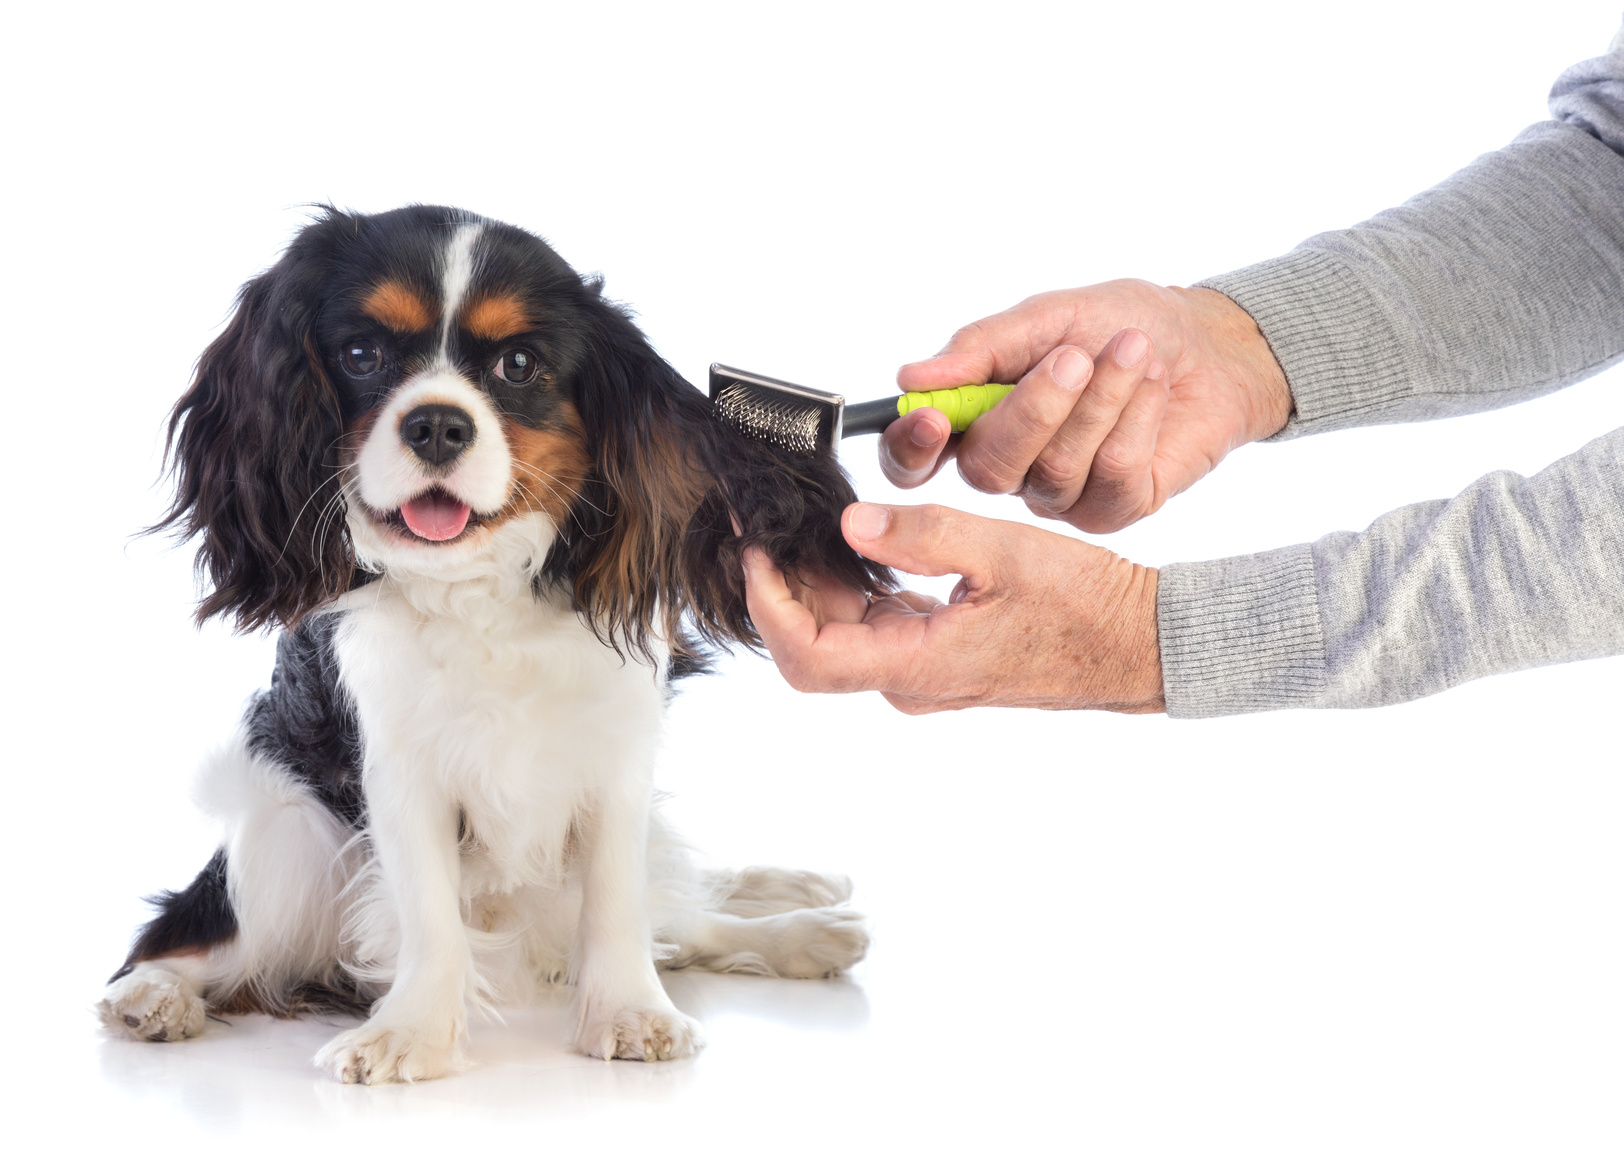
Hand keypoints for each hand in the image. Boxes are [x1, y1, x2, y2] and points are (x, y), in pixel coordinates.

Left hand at [743, 501, 1163, 714]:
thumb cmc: (1084, 605)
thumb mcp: (1003, 552)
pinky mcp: (936, 659)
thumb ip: (922, 535)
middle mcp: (909, 682)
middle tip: (766, 524)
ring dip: (813, 586)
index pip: (807, 654)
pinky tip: (855, 543)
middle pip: (812, 645)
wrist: (1135, 646)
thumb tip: (850, 523)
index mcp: (918, 665)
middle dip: (779, 586)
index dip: (767, 604)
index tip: (754, 548)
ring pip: (840, 637)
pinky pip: (874, 630)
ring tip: (803, 524)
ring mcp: (921, 675)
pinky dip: (852, 590)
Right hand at [881, 281, 1290, 532]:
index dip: (912, 449)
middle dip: (1033, 410)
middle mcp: (1009, 467)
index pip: (914, 461)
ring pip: (1056, 470)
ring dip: (1100, 401)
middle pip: (987, 469)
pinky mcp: (1113, 509)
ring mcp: (1059, 496)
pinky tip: (1152, 386)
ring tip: (1133, 350)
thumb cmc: (1120, 324)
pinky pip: (1111, 475)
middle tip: (1074, 357)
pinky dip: (1136, 418)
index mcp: (974, 421)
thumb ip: (980, 349)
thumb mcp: (1047, 317)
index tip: (933, 417)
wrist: (1208, 345)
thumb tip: (911, 378)